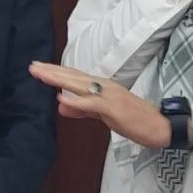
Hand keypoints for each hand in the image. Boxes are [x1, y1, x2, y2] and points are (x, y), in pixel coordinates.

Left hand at [30, 63, 171, 148]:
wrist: (160, 127)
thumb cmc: (135, 119)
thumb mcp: (103, 115)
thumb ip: (82, 110)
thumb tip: (61, 106)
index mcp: (102, 86)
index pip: (75, 76)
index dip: (56, 71)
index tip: (38, 67)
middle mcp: (105, 86)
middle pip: (74, 76)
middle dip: (52, 71)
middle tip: (32, 66)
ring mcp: (110, 95)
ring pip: (80, 85)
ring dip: (60, 79)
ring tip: (41, 75)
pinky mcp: (114, 108)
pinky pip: (92, 104)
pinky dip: (76, 101)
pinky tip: (61, 100)